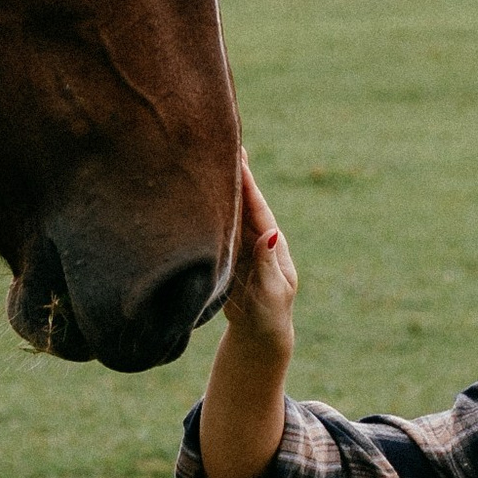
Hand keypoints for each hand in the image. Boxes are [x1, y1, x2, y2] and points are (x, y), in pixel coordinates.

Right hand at [221, 154, 296, 357]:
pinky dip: (215, 207)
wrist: (259, 335)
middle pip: (247, 202)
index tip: (240, 158)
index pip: (259, 209)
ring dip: (225, 186)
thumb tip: (271, 234)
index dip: (249, 184)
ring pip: (233, 210)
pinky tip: (204, 190)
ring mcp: (244, 245)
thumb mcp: (271, 293)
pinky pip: (222, 225)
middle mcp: (259, 239)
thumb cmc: (269, 318)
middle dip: (238, 175)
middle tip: (231, 142)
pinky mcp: (230, 254)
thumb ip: (268, 264)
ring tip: (217, 157)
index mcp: (273, 246)